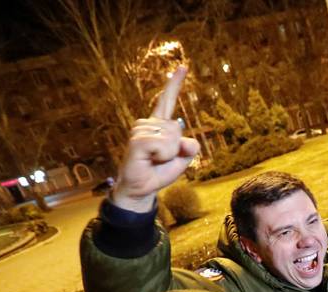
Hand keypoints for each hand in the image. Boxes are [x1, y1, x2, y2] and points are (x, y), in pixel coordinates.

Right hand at [112, 66, 200, 211]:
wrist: (141, 188)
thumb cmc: (159, 172)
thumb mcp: (182, 161)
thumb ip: (190, 149)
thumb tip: (188, 141)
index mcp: (159, 125)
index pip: (167, 100)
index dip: (174, 84)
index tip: (183, 66)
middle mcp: (148, 123)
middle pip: (178, 128)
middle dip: (177, 148)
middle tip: (161, 158)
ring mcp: (140, 130)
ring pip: (171, 137)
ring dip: (169, 153)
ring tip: (154, 159)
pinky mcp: (137, 140)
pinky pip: (161, 144)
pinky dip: (162, 155)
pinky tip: (150, 159)